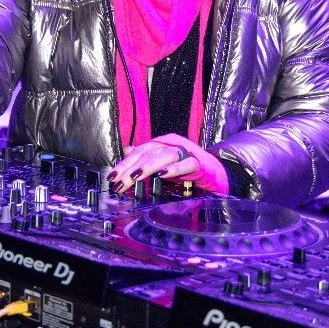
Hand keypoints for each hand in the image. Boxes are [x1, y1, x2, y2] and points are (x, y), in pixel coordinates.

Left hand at [109, 133, 228, 194]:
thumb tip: (126, 150)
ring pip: (165, 156)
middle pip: (148, 154)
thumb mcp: (163, 165)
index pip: (138, 153)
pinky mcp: (200, 164)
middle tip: (120, 182)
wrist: (216, 173)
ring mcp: (187, 152)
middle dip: (132, 169)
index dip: (124, 165)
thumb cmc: (187, 169)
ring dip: (149, 166)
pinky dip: (175, 169)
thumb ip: (146, 157)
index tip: (112, 178)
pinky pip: (187, 164)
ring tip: (136, 176)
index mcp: (162, 145)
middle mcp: (172, 145)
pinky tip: (164, 175)